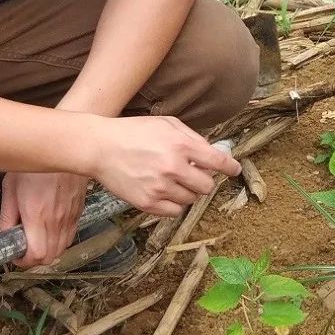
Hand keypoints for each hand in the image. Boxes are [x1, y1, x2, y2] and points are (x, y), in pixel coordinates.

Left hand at [0, 169, 87, 266]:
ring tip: (35, 238)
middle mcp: (56, 220)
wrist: (65, 146)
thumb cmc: (36, 164)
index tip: (15, 254)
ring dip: (48, 250)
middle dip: (34, 259)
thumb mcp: (11, 187)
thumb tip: (1, 236)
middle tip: (23, 248)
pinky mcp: (78, 212)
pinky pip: (70, 236)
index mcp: (37, 215)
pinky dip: (59, 240)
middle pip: (50, 257)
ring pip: (62, 249)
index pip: (36, 254)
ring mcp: (70, 217)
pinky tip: (49, 228)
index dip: (24, 261)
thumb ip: (7, 216)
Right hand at [94, 116, 239, 216]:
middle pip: (207, 186)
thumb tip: (212, 153)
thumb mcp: (166, 123)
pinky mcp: (147, 202)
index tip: (234, 170)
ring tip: (173, 180)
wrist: (100, 148)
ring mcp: (160, 187)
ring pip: (191, 199)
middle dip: (203, 180)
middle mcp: (173, 168)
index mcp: (181, 145)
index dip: (231, 168)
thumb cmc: (133, 132)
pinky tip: (165, 191)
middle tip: (193, 174)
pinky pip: (175, 211)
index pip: (218, 162)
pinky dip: (174, 203)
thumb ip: (192, 138)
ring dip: (188, 191)